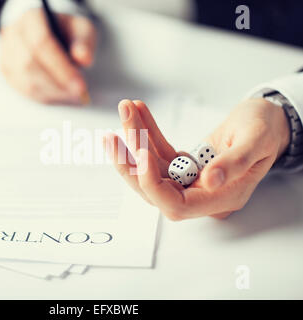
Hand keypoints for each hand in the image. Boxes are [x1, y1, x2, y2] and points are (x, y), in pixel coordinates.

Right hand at [0, 8, 95, 103]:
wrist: (52, 34)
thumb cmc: (67, 32)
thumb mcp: (82, 29)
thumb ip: (84, 42)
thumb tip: (84, 58)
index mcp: (31, 18)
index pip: (41, 43)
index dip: (60, 67)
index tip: (79, 85)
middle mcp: (13, 34)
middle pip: (30, 64)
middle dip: (57, 83)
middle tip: (79, 92)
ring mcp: (7, 54)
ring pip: (26, 81)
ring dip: (52, 92)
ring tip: (72, 92)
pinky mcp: (8, 72)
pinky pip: (25, 91)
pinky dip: (45, 96)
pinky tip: (60, 93)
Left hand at [103, 98, 289, 220]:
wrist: (268, 121)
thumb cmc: (267, 129)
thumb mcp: (256, 140)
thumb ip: (235, 163)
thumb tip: (211, 181)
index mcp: (222, 198)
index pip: (176, 205)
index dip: (153, 184)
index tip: (141, 154)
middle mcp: (202, 193)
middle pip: (155, 188)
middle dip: (131, 162)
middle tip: (114, 136)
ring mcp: (190, 179)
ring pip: (152, 167)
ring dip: (135, 139)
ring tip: (126, 111)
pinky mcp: (184, 165)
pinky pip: (159, 151)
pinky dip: (148, 132)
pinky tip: (139, 112)